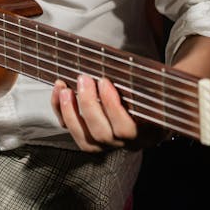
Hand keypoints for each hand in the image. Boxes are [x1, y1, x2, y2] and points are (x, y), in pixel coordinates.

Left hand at [51, 75, 168, 151]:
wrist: (142, 107)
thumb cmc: (146, 94)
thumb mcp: (149, 90)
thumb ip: (139, 83)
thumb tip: (124, 65)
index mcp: (144, 132)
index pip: (126, 129)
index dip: (112, 107)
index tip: (104, 82)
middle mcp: (123, 142)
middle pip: (102, 134)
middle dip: (89, 105)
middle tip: (84, 79)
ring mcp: (104, 143)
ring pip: (84, 139)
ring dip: (71, 112)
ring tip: (66, 89)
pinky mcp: (87, 137)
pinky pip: (70, 130)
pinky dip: (60, 111)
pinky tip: (60, 91)